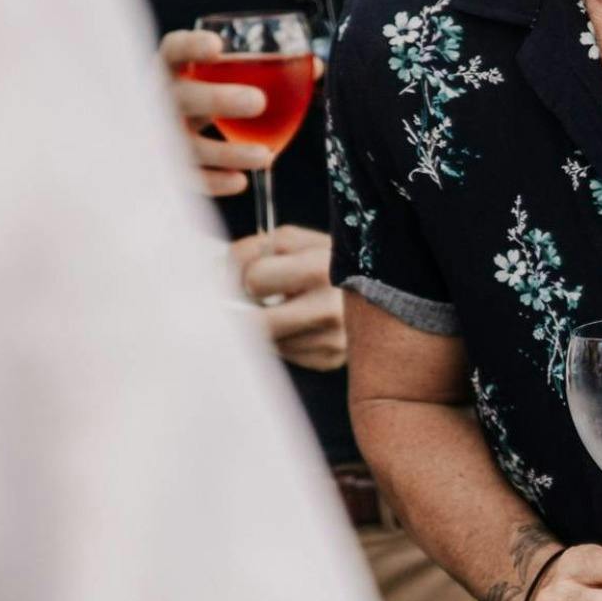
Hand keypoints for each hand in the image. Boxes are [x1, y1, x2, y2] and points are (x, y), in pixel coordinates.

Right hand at [161, 29, 271, 195]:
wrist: (171, 131)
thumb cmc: (211, 92)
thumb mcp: (227, 77)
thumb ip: (266, 69)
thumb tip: (316, 67)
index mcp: (173, 69)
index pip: (174, 50)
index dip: (191, 47)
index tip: (217, 47)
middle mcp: (161, 100)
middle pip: (182, 96)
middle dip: (217, 99)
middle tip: (258, 101)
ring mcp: (160, 135)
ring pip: (187, 145)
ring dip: (226, 152)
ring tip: (265, 156)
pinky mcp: (167, 168)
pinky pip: (188, 177)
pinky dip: (214, 181)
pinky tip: (241, 182)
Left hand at [230, 225, 345, 370]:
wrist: (385, 286)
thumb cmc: (331, 259)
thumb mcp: (301, 240)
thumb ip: (258, 248)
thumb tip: (216, 271)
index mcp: (323, 268)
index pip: (254, 279)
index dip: (241, 272)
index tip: (240, 271)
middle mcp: (331, 309)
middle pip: (255, 322)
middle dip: (247, 305)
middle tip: (250, 294)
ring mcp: (332, 341)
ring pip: (267, 339)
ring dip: (265, 323)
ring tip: (282, 305)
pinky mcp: (329, 360)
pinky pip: (284, 353)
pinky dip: (282, 337)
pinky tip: (297, 322)